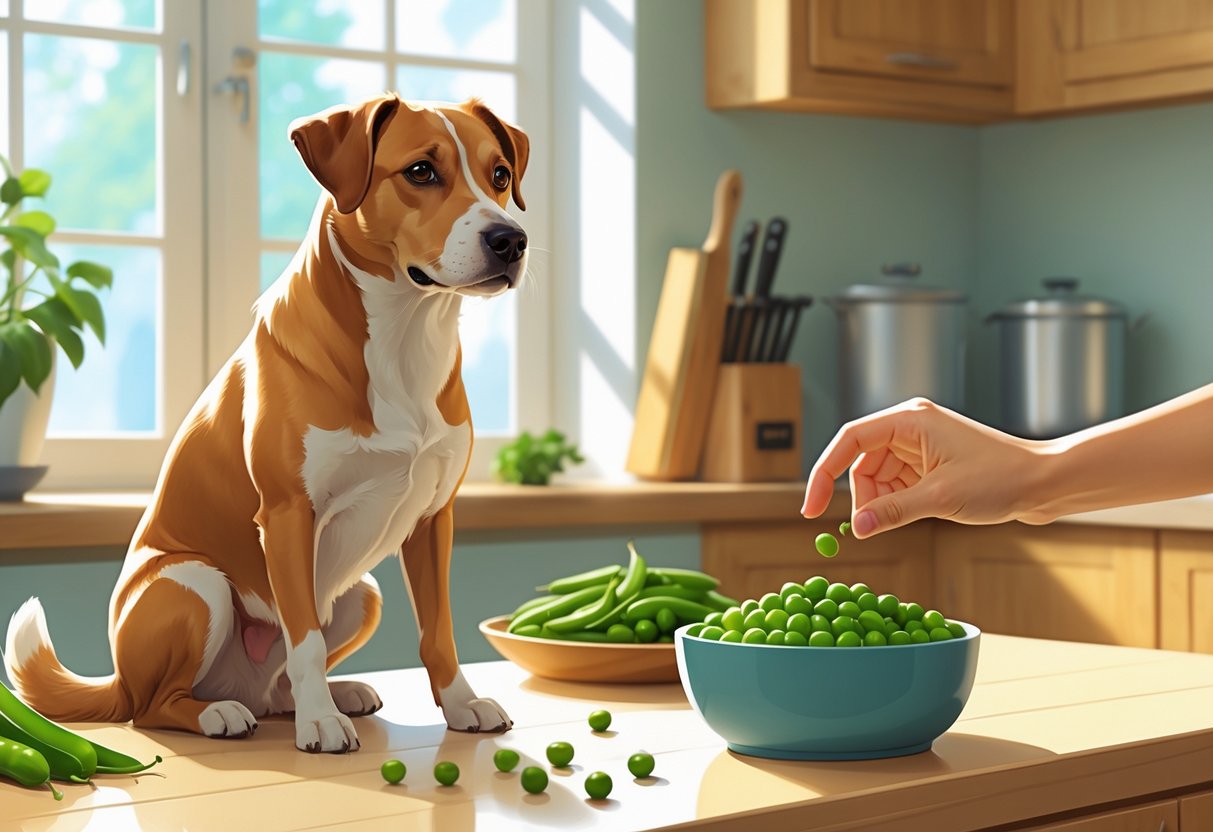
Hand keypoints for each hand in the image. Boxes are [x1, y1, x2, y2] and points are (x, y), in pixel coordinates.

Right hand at [801, 398, 1041, 537]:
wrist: (1044, 483)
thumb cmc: (1001, 479)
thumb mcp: (940, 498)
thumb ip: (893, 512)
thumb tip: (856, 529)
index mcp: (909, 419)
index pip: (848, 440)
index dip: (823, 473)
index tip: (811, 508)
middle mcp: (911, 425)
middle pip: (860, 461)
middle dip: (861, 496)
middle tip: (868, 527)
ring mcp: (921, 444)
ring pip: (877, 475)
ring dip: (881, 501)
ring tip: (906, 518)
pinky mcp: (931, 462)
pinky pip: (896, 482)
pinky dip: (896, 502)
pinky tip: (916, 513)